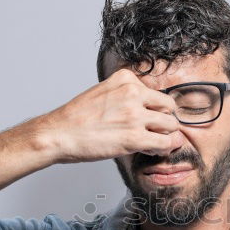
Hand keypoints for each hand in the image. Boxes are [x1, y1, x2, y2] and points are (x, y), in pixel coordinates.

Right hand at [35, 68, 185, 163]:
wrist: (59, 134)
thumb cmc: (77, 118)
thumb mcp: (103, 92)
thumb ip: (125, 94)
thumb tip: (146, 107)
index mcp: (125, 79)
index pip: (156, 92)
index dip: (153, 108)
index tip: (145, 118)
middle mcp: (133, 93)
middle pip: (168, 107)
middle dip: (164, 120)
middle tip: (153, 132)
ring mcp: (135, 115)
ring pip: (171, 125)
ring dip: (165, 136)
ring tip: (152, 142)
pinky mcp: (135, 137)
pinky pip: (166, 143)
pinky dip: (164, 148)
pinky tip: (152, 150)